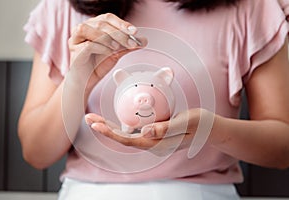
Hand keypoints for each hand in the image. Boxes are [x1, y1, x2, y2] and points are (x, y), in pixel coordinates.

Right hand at [68, 13, 146, 89]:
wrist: (86, 82)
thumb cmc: (97, 65)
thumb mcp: (116, 53)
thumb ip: (127, 46)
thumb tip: (144, 40)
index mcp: (93, 26)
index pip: (108, 18)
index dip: (122, 23)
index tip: (134, 32)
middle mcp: (83, 29)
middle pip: (101, 23)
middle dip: (119, 33)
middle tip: (131, 43)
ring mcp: (76, 39)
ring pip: (92, 29)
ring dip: (108, 37)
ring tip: (117, 47)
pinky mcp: (75, 51)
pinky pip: (88, 45)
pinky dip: (101, 48)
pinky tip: (109, 53)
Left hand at [84, 109, 212, 156]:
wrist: (209, 129)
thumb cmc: (199, 124)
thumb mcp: (184, 123)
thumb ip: (165, 128)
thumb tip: (145, 132)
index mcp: (158, 144)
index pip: (129, 140)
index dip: (111, 133)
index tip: (96, 124)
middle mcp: (153, 144)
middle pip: (124, 138)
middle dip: (105, 129)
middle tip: (88, 118)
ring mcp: (153, 140)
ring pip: (127, 135)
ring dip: (110, 127)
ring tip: (95, 118)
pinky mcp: (155, 135)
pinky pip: (134, 132)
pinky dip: (121, 126)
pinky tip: (113, 121)